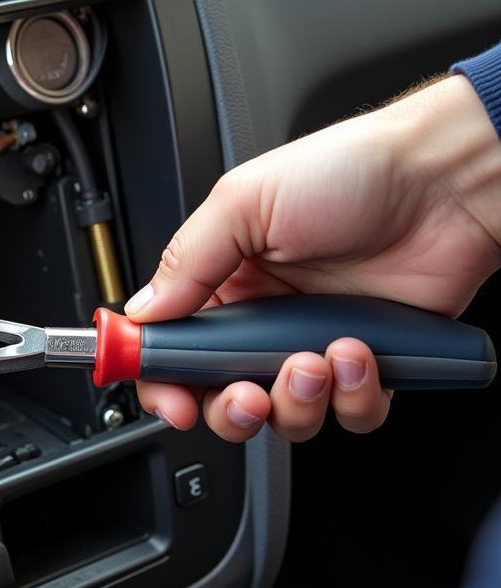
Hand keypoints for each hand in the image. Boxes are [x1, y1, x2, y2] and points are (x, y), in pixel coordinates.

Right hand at [126, 74, 500, 441]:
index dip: (165, 383)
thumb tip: (142, 312)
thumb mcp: (245, 201)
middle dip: (232, 410)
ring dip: (298, 402)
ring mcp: (315, 346)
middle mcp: (265, 322)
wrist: (446, 180)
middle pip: (224, 398)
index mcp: (225, 284)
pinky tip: (358, 352)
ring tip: (317, 360)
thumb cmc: (353, 170)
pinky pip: (350, 414)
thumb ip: (187, 262)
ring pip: (286, 416)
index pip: (174, 350)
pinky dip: (354, 398)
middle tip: (247, 394)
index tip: (174, 400)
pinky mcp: (367, 364)